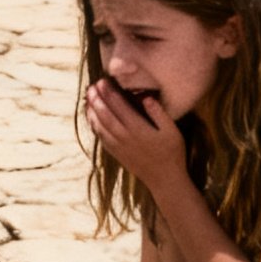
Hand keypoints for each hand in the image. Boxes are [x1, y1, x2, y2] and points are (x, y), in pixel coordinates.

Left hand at [83, 79, 188, 193]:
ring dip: (92, 110)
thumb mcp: (172, 131)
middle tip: (92, 86)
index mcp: (139, 129)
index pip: (120, 107)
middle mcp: (125, 137)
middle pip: (106, 114)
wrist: (165, 179)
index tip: (103, 82)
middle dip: (97, 99)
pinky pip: (100, 137)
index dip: (110, 93)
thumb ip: (159, 113)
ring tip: (88, 97)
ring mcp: (118, 146)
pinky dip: (94, 125)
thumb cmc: (172, 153)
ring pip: (100, 125)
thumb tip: (146, 97)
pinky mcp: (115, 153)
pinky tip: (91, 117)